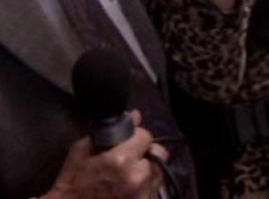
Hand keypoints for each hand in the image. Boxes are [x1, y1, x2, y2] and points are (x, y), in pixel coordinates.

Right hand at [45, 111, 164, 198]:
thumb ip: (110, 131)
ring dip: (147, 169)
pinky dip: (145, 185)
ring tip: (128, 175)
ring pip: (158, 171)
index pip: (145, 136)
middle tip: (129, 159)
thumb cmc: (71, 183)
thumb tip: (135, 115)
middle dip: (144, 153)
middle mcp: (137, 177)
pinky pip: (153, 188)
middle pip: (158, 153)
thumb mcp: (81, 153)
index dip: (135, 137)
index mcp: (121, 160)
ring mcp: (142, 193)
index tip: (126, 142)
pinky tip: (128, 187)